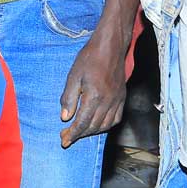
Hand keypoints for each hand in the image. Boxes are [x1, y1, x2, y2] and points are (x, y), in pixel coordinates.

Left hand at [59, 20, 130, 147]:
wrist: (110, 46)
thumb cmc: (90, 58)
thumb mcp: (73, 75)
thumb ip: (69, 98)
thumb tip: (65, 118)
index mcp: (94, 96)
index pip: (82, 123)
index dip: (72, 134)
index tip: (64, 141)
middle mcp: (108, 101)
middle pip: (94, 127)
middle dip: (80, 134)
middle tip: (67, 135)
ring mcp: (117, 100)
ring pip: (106, 125)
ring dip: (92, 132)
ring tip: (80, 131)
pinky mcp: (122, 97)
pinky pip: (116, 118)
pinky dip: (106, 125)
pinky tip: (97, 124)